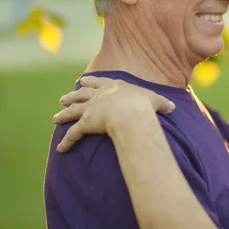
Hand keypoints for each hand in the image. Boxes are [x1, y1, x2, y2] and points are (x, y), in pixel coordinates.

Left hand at [52, 76, 174, 151]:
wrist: (131, 113)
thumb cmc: (143, 105)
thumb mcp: (156, 101)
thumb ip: (162, 103)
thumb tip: (172, 107)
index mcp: (114, 87)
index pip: (100, 82)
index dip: (92, 82)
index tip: (84, 80)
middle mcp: (99, 96)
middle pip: (82, 95)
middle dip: (73, 96)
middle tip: (63, 98)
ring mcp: (91, 109)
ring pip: (73, 111)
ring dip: (64, 115)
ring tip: (56, 118)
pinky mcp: (86, 124)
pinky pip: (74, 134)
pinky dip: (67, 142)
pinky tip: (60, 148)